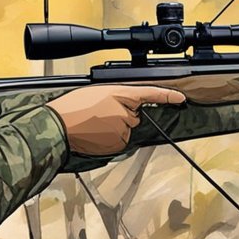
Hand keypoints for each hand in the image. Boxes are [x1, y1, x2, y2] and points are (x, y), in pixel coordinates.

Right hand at [47, 85, 185, 154]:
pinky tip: (95, 133)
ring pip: (127, 129)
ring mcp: (122, 131)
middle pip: (135, 115)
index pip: (150, 94)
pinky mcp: (117, 145)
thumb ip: (118, 97)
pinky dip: (110, 138)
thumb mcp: (97, 92)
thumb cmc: (72, 107)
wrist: (57, 125)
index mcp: (120, 95)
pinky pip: (120, 141)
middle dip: (122, 113)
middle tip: (100, 112)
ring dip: (115, 127)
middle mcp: (125, 114)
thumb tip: (130, 107)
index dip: (167, 96)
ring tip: (94, 123)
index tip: (180, 98)